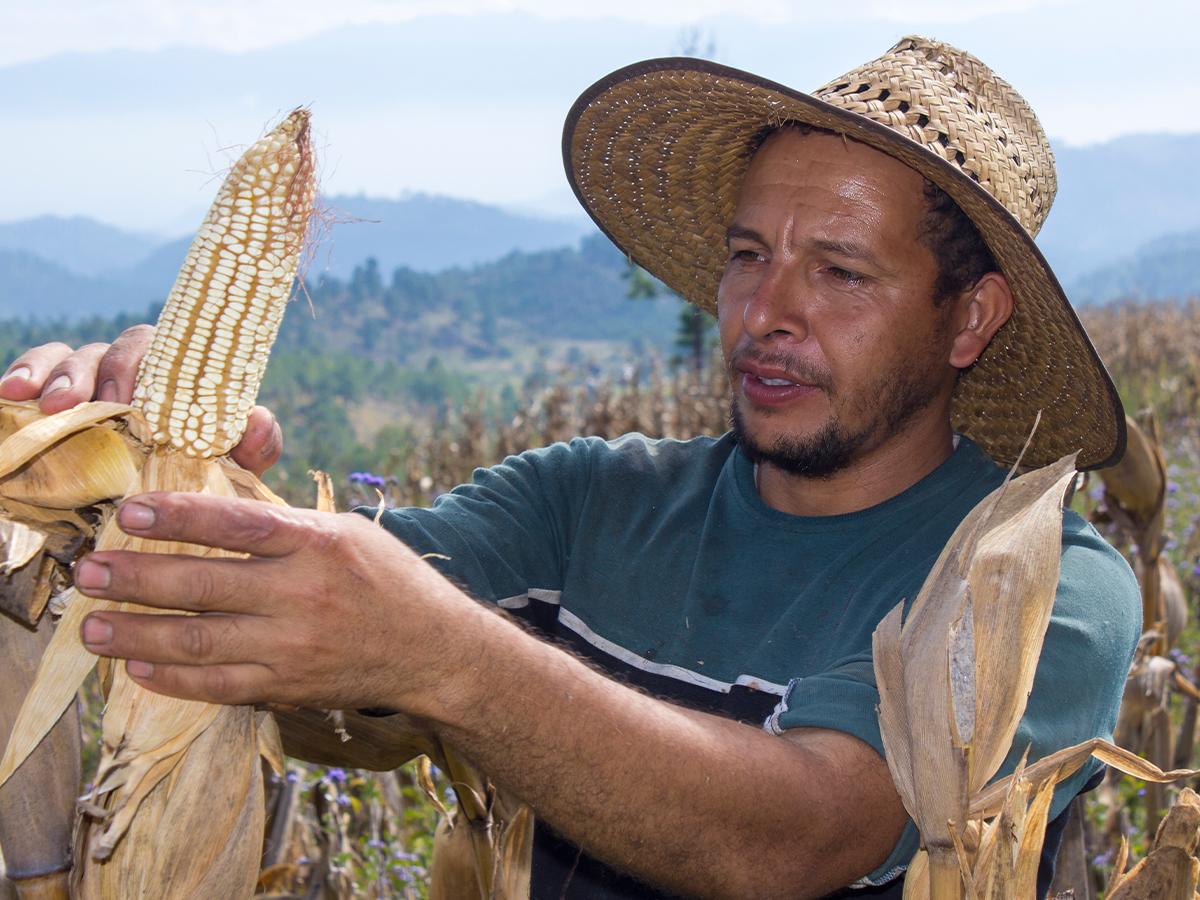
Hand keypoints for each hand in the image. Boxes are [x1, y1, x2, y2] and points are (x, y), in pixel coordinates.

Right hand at [0, 326, 281, 475]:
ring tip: (41, 402)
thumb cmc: (206, 472)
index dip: (138, 364)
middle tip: (78, 405)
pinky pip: (33, 375)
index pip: (156, 348)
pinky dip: (21, 377)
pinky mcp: (55, 399)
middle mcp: (130, 369)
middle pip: (107, 352)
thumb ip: (255, 445)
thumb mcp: (235, 463)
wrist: (176, 505)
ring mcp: (90, 380)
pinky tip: (9, 395)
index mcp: (174, 374)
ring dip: (51, 374)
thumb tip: (258, 421)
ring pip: (68, 357)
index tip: (125, 397)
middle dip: (92, 374)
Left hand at [72, 491, 476, 712]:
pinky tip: (136, 666)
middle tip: (87, 571)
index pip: (237, 524)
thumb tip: (214, 503)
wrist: (434, 650)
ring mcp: (292, 646)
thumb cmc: (388, 579)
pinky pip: (215, 685)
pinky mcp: (287, 686)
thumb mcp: (345, 533)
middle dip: (135, 578)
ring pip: (196, 640)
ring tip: (91, 625)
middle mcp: (302, 594)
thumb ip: (283, 523)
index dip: (178, 516)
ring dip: (135, 633)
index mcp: (317, 544)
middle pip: (201, 584)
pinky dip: (170, 678)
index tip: (128, 512)